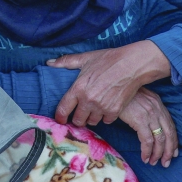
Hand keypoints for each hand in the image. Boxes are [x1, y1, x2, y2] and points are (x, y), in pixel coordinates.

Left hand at [49, 40, 170, 126]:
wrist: (132, 65)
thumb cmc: (108, 60)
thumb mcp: (86, 58)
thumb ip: (66, 62)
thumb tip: (49, 63)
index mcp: (78, 88)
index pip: (63, 109)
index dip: (60, 117)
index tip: (61, 119)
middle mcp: (88, 100)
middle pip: (78, 120)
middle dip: (78, 117)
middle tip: (81, 112)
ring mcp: (102, 107)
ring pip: (92, 122)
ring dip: (92, 117)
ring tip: (94, 109)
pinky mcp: (114, 111)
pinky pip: (106, 121)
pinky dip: (105, 116)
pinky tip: (107, 107)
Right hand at [119, 87, 178, 166]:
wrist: (114, 85)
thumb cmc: (122, 92)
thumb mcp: (139, 97)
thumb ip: (147, 108)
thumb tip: (148, 122)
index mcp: (158, 103)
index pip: (170, 125)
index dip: (173, 141)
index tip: (174, 152)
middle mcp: (157, 109)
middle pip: (168, 134)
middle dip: (169, 151)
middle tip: (166, 162)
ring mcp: (149, 115)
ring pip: (159, 140)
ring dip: (157, 154)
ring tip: (154, 162)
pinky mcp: (140, 120)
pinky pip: (147, 141)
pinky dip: (147, 151)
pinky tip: (144, 158)